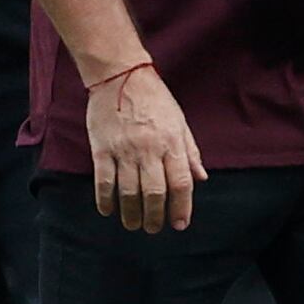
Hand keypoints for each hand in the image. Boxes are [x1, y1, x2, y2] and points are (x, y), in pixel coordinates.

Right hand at [86, 63, 205, 231]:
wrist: (120, 74)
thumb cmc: (154, 97)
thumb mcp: (179, 121)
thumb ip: (190, 151)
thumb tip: (201, 178)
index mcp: (171, 142)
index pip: (181, 183)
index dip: (182, 207)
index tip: (179, 224)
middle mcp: (149, 149)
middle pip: (155, 193)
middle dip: (155, 217)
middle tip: (153, 229)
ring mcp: (124, 150)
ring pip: (129, 192)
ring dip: (131, 214)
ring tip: (133, 225)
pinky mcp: (102, 148)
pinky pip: (104, 181)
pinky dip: (106, 200)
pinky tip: (108, 211)